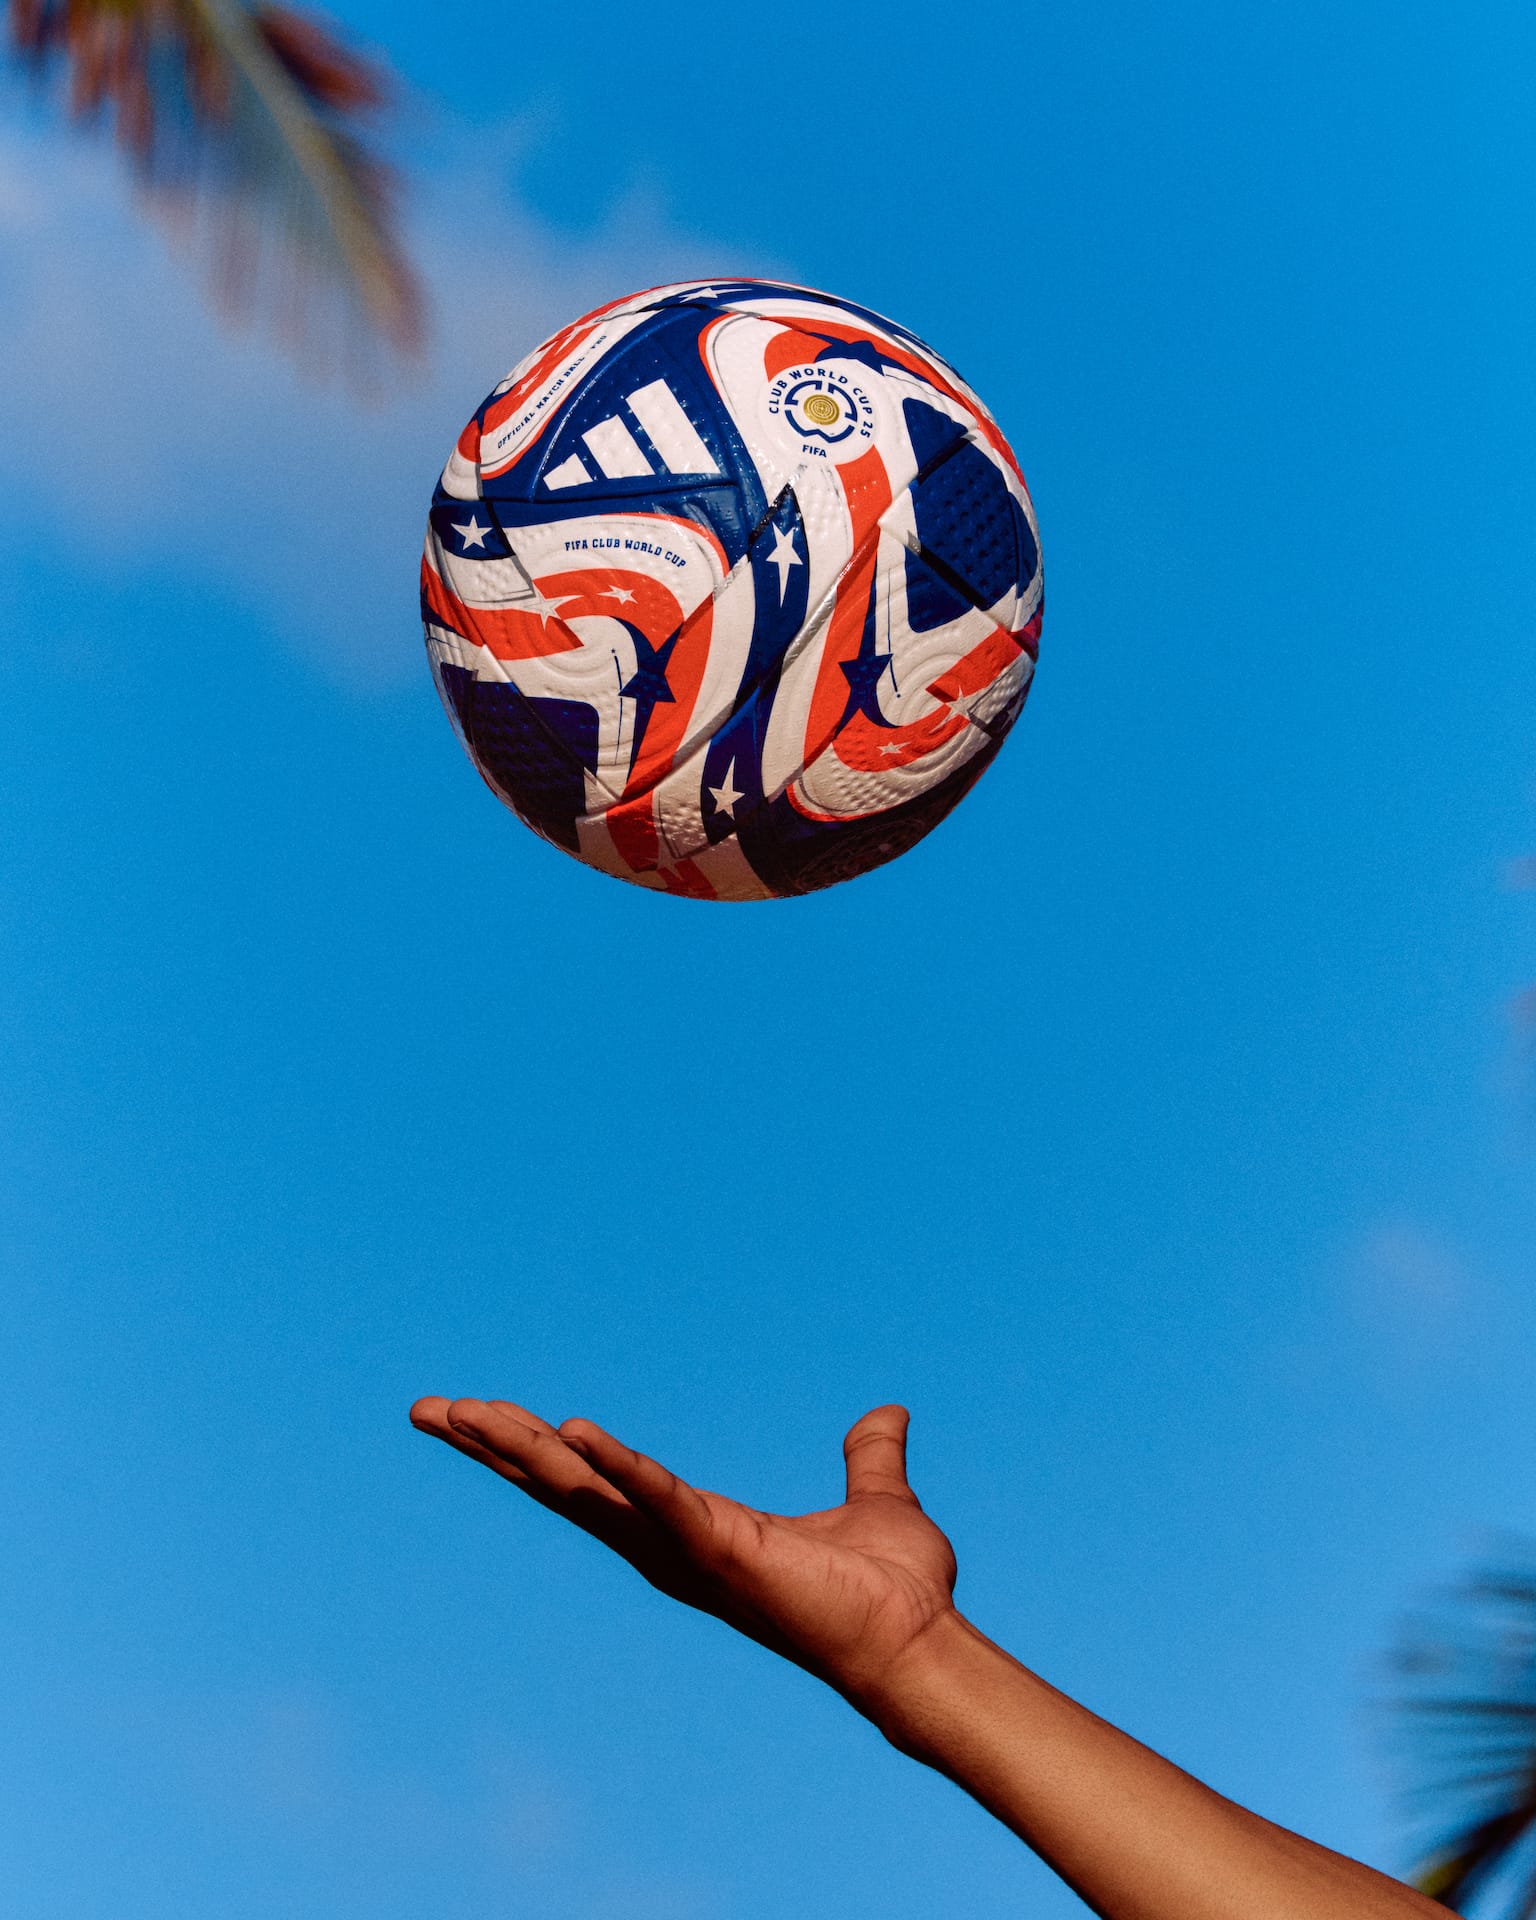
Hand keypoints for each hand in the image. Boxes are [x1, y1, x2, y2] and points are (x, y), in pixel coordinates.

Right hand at [409, 1396, 958, 1703]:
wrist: (923, 1644)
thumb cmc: (894, 1590)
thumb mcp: (873, 1500)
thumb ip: (867, 1459)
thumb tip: (889, 1415)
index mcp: (692, 1529)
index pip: (594, 1482)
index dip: (537, 1447)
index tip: (484, 1413)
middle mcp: (672, 1547)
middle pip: (564, 1486)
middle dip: (496, 1445)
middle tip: (429, 1408)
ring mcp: (690, 1551)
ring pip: (587, 1492)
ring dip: (525, 1450)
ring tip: (465, 1409)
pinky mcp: (723, 1550)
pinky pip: (661, 1499)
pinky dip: (619, 1467)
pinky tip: (575, 1431)